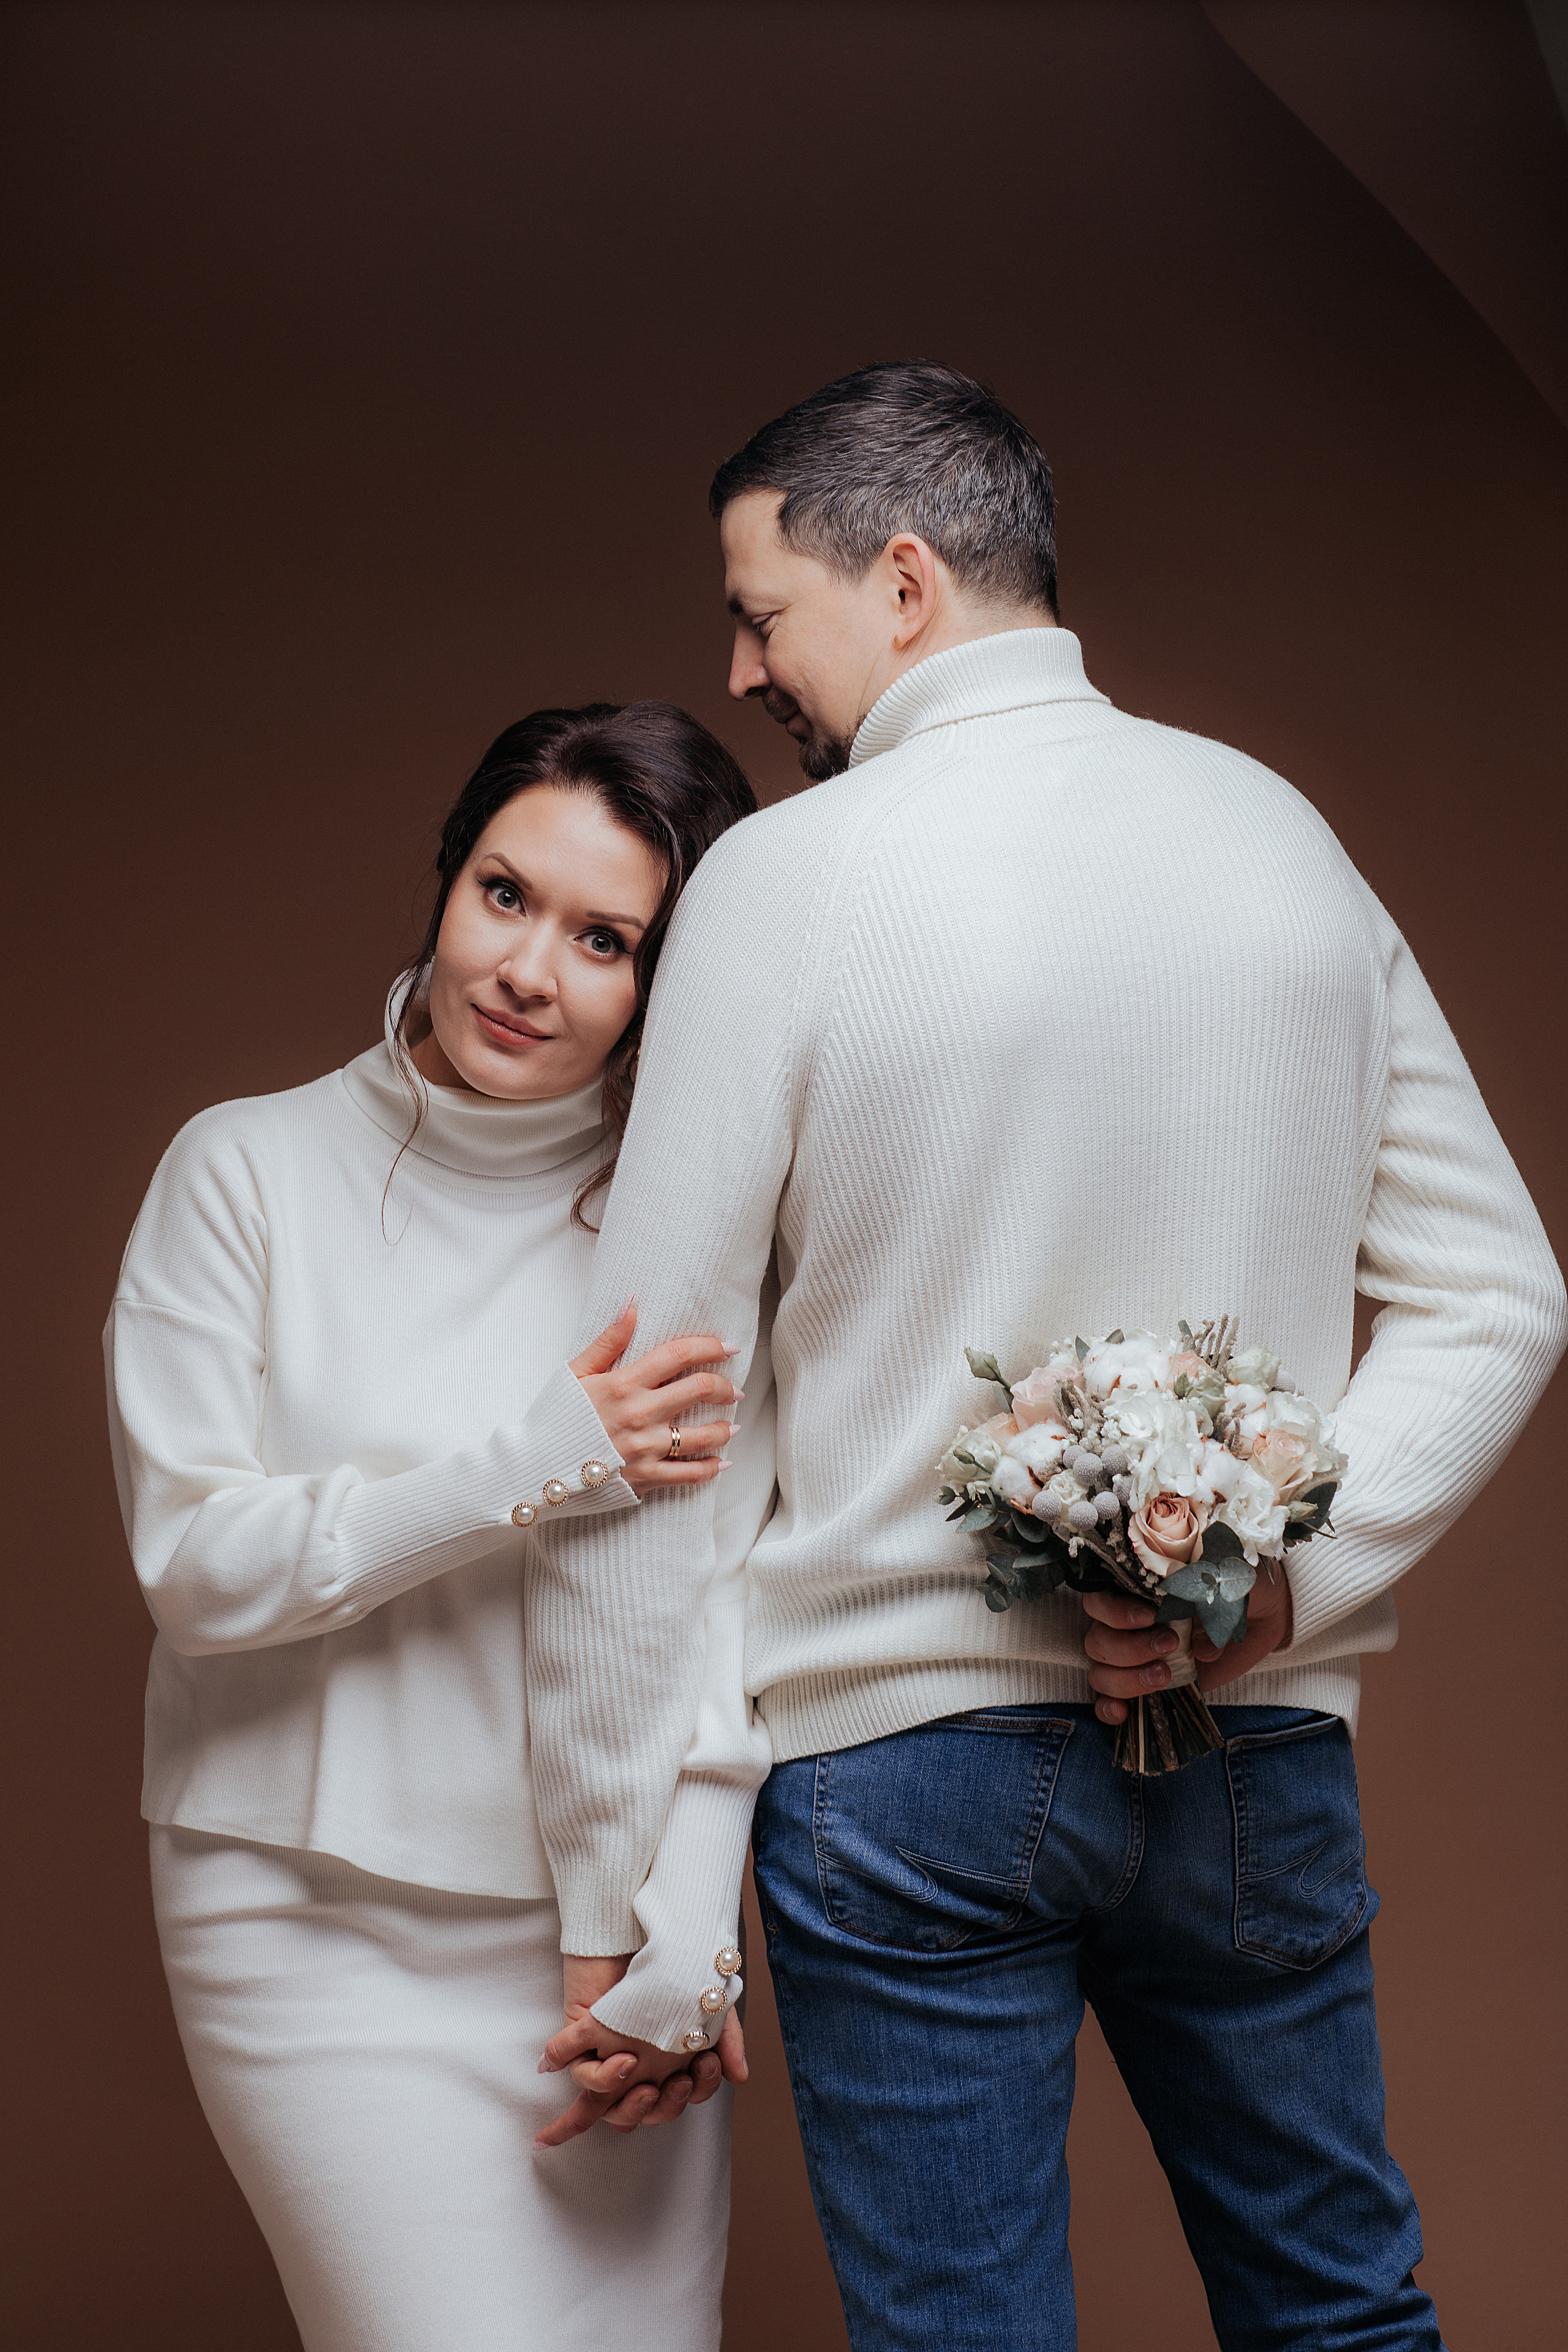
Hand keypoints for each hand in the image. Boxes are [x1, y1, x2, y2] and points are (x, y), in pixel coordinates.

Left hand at [534, 1956, 746, 2150]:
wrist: (639, 1926)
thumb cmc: (673, 1964)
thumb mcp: (709, 2002)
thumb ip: (727, 2039)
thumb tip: (740, 2077)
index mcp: (666, 2060)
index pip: (680, 2097)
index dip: (693, 2094)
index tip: (706, 2066)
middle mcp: (636, 2065)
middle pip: (646, 2111)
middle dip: (664, 2107)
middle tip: (678, 2082)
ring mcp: (605, 2055)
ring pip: (610, 2106)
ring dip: (630, 2104)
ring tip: (644, 2077)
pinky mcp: (579, 2039)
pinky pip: (582, 2074)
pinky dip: (598, 2076)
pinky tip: (621, 2061)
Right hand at [568, 1304, 739, 1498]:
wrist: (533, 1469)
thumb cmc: (553, 1417)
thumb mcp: (575, 1372)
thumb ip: (609, 1339)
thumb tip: (632, 1303)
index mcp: (624, 1383)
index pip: (678, 1355)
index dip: (710, 1347)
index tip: (728, 1348)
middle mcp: (640, 1413)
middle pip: (700, 1390)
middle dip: (724, 1387)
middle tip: (733, 1390)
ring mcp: (645, 1448)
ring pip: (703, 1435)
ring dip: (725, 1429)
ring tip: (732, 1427)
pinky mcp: (645, 1478)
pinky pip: (690, 1474)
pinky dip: (712, 1468)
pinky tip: (723, 1462)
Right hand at [1080, 1569, 1293, 1725]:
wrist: (1265, 1610)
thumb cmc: (1236, 1583)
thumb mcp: (1221, 1574)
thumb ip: (1201, 1592)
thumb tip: (1195, 1643)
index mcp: (1135, 1589)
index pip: (1098, 1602)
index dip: (1116, 1613)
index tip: (1150, 1617)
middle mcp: (1128, 1623)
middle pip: (1098, 1641)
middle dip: (1130, 1649)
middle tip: (1171, 1645)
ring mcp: (1137, 1656)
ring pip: (1101, 1672)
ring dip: (1126, 1679)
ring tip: (1166, 1676)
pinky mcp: (1150, 1683)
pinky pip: (1110, 1699)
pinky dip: (1109, 1707)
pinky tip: (1123, 1713)